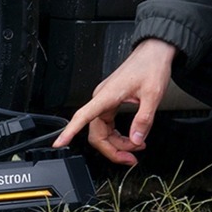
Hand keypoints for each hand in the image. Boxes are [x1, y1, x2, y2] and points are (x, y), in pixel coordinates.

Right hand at [52, 39, 176, 165]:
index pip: (82, 116)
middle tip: (130, 158)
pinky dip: (120, 136)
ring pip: (103, 131)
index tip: (59, 143)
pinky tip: (132, 138)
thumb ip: (143, 120)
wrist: (153, 53)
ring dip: (118, 144)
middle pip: (96, 133)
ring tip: (136, 148)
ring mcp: (105, 101)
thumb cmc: (150, 67)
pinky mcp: (110, 102)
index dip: (69, 131)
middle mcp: (101, 99)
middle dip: (112, 149)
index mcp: (106, 96)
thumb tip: (136, 139)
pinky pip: (109, 125)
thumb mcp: (152, 95)